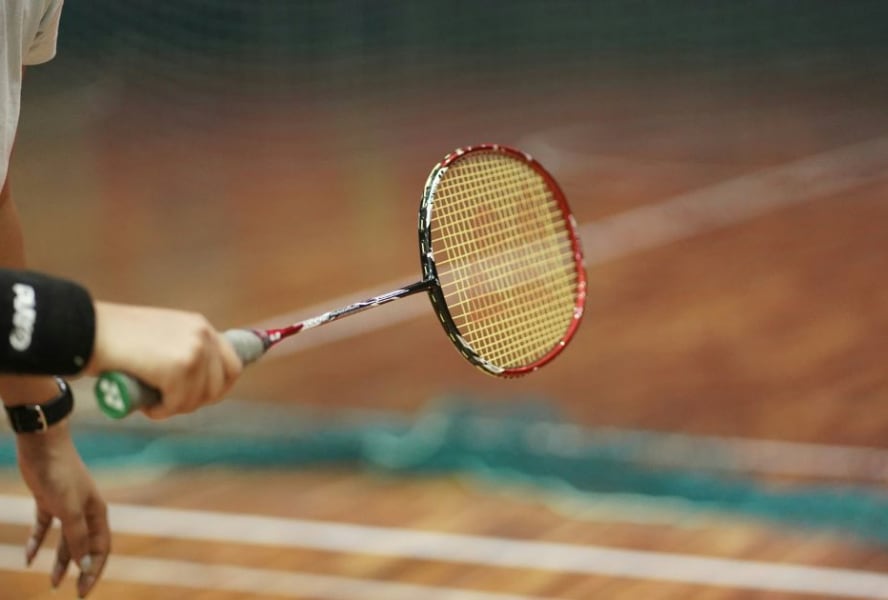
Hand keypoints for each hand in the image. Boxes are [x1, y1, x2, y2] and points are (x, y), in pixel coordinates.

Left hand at [16, 420, 109, 597]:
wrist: (43, 445)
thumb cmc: (61, 475)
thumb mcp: (70, 511)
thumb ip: (77, 538)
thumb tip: (84, 566)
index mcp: (97, 512)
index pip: (101, 548)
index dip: (94, 571)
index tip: (83, 592)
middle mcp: (85, 511)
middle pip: (85, 547)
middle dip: (80, 570)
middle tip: (73, 593)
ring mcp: (66, 506)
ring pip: (65, 541)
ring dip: (60, 561)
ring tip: (53, 582)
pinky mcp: (47, 502)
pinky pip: (44, 529)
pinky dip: (37, 543)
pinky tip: (28, 558)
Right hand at [87, 302, 242, 418]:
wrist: (84, 331)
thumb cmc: (113, 339)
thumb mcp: (158, 338)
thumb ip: (179, 350)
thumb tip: (198, 382)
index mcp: (199, 326)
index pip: (232, 363)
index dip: (218, 386)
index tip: (198, 398)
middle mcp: (202, 335)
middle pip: (221, 384)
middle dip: (196, 400)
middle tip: (168, 403)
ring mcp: (194, 350)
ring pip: (198, 398)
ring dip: (175, 407)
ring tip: (152, 402)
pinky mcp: (180, 367)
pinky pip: (179, 403)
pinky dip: (162, 411)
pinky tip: (147, 405)